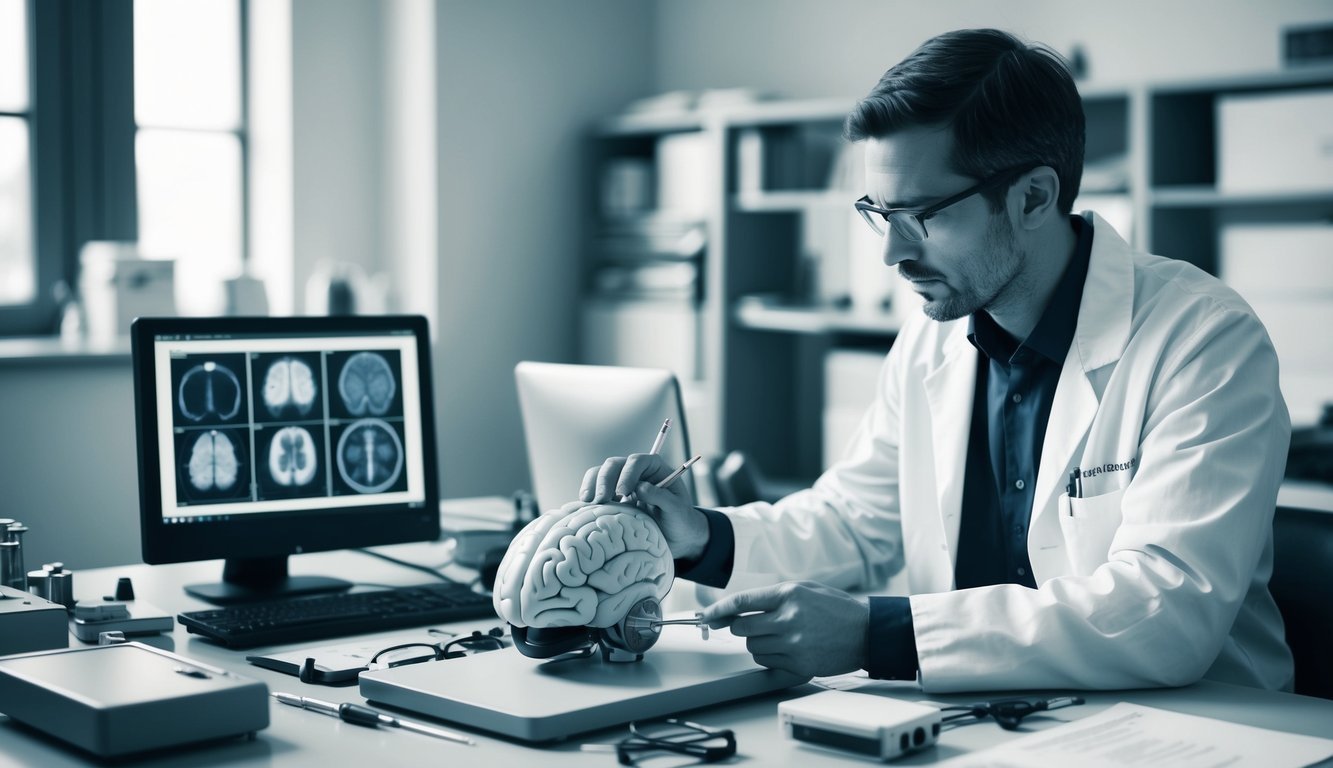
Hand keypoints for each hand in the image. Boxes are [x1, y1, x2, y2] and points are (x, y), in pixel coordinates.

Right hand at [579, 453, 707, 558]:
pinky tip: (587, 509)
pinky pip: (596, 491)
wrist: (676, 538)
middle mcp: (636, 472)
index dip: (628, 473)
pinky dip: (589, 497)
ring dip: (592, 486)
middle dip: (605, 480)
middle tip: (601, 500)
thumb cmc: (681, 520)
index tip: (623, 492)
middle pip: (614, 465)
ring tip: (588, 503)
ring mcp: (622, 483)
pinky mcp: (612, 498)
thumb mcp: (677, 510)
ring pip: (600, 474)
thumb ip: (662, 497)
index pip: (637, 461)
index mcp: (655, 468)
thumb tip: (640, 488)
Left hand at [700, 581, 867, 677]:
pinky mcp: (799, 665)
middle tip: (756, 623)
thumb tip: (738, 609)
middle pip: (741, 628)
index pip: (741, 602)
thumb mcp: (804, 589)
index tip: (705, 615)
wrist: (867, 632)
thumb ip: (772, 597)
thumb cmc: (836, 608)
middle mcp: (788, 619)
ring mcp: (794, 645)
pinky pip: (767, 662)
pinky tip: (788, 648)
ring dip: (758, 641)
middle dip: (741, 626)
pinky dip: (770, 656)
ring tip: (781, 635)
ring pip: (752, 647)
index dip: (718, 610)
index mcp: (788, 595)